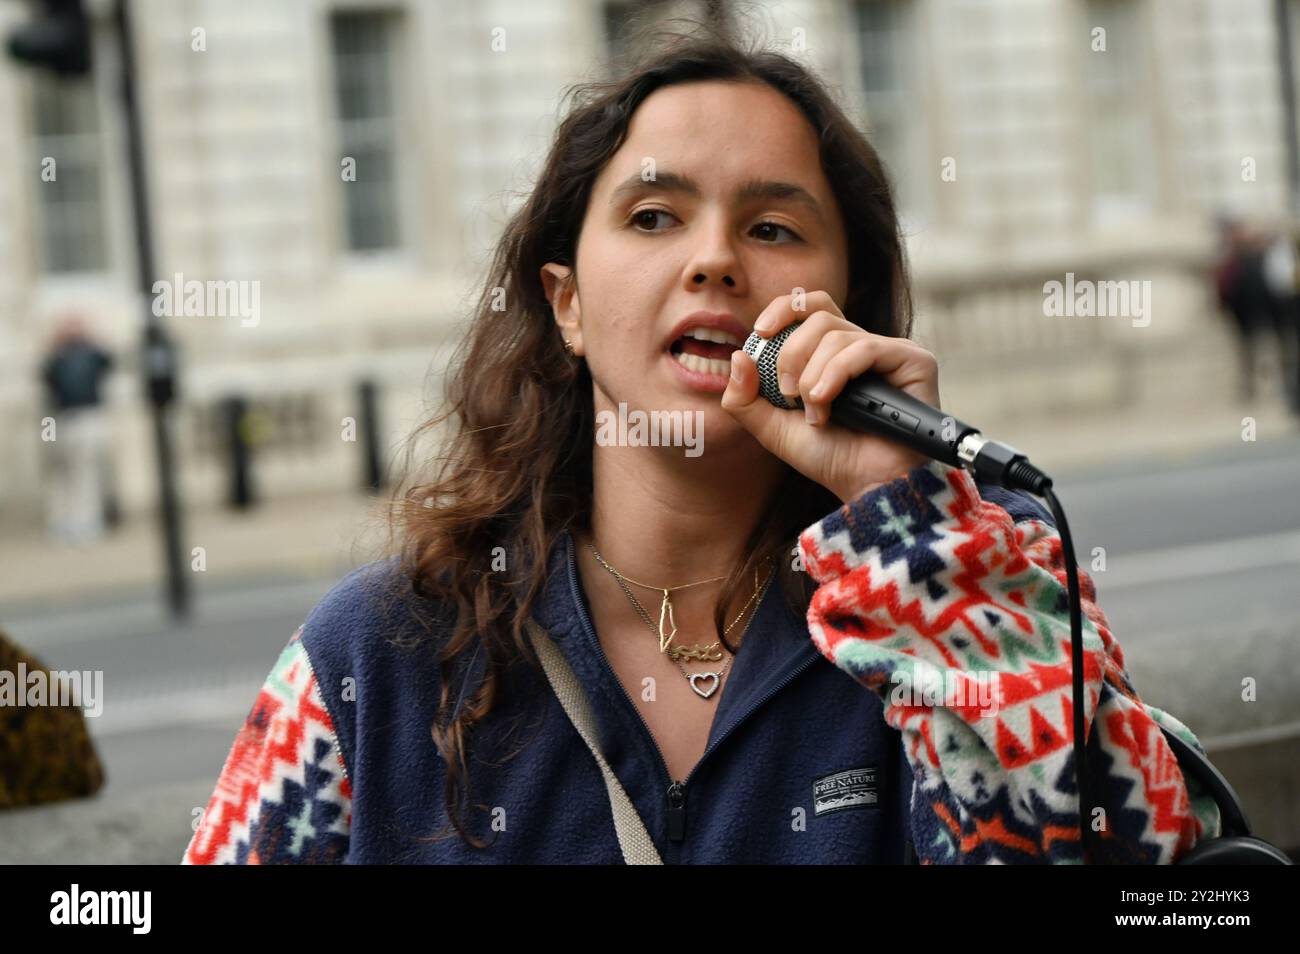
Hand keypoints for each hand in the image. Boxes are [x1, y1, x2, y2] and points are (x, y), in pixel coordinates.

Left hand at [720, 290, 941, 503]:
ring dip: (814, 378)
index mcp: (832, 353)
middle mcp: (861, 345)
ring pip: (836, 335)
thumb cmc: (829, 458)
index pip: (810, 307)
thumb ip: (746, 398)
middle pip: (818, 317)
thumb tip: (738, 355)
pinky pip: (865, 348)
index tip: (760, 333)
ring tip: (816, 414)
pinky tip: (828, 403)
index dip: (783, 309)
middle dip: (791, 354)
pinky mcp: (912, 361)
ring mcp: (889, 351)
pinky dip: (836, 374)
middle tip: (788, 393)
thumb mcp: (773, 429)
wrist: (867, 486)